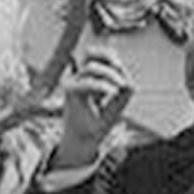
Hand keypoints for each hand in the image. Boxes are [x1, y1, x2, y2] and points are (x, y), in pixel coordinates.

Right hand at [54, 47, 133, 167]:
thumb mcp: (119, 99)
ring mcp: (73, 83)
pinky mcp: (70, 92)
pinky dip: (102, 86)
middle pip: (90, 54)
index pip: (94, 54)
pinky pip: (87, 82)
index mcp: (89, 76)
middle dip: (110, 62)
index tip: (120, 64)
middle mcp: (79, 77)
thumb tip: (123, 70)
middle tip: (121, 73)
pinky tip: (112, 92)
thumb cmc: (101, 120)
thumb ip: (124, 82)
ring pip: (91, 68)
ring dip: (110, 76)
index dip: (107, 53)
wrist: (88, 139)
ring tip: (120, 88)